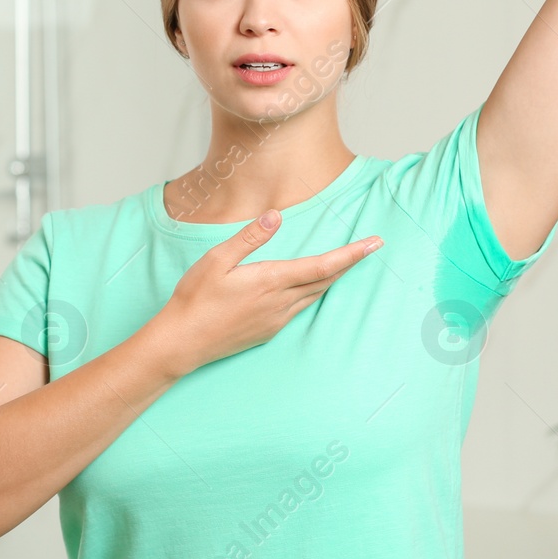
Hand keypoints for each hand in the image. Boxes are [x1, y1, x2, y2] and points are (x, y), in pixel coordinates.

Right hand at [141, 210, 383, 376]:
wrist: (182, 343)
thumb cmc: (195, 299)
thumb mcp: (217, 260)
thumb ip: (250, 237)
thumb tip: (277, 215)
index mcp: (271, 281)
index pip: (323, 266)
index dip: (352, 254)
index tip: (375, 243)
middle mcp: (280, 303)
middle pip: (326, 281)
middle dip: (350, 263)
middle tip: (371, 247)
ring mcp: (276, 320)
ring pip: (314, 296)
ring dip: (332, 278)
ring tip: (346, 263)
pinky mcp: (268, 331)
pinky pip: (299, 309)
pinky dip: (312, 293)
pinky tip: (308, 287)